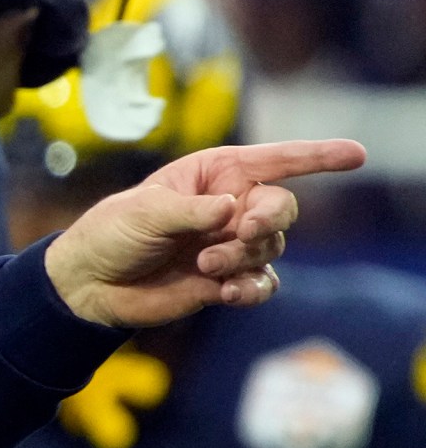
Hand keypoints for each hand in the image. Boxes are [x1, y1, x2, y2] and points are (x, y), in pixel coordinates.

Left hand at [45, 141, 363, 326]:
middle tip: (240, 231)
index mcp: (214, 175)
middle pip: (281, 208)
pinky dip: (252, 288)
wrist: (90, 284)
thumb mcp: (143, 212)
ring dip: (244, 257)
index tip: (356, 154)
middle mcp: (230, 206)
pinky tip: (227, 293)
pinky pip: (262, 284)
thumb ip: (191, 210)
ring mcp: (230, 244)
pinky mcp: (226, 280)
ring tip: (205, 265)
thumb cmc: (111, 233)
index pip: (275, 161)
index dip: (318, 157)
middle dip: (268, 219)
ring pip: (271, 248)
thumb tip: (233, 210)